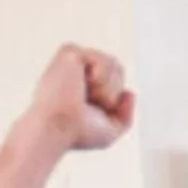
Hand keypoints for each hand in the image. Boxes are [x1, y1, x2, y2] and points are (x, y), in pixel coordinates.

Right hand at [14, 44, 133, 155]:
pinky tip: (82, 87)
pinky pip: (104, 60)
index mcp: (79, 84)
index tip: (92, 112)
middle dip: (113, 92)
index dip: (113, 99)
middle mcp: (74, 70)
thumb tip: (129, 92)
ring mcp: (70, 61)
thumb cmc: (76, 134)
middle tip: (89, 104)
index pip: (114, 79)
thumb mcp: (109, 131)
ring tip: (85, 96)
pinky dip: (101, 78)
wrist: (58, 129)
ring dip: (107, 88)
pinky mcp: (69, 53)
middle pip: (118, 69)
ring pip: (114, 64)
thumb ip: (125, 115)